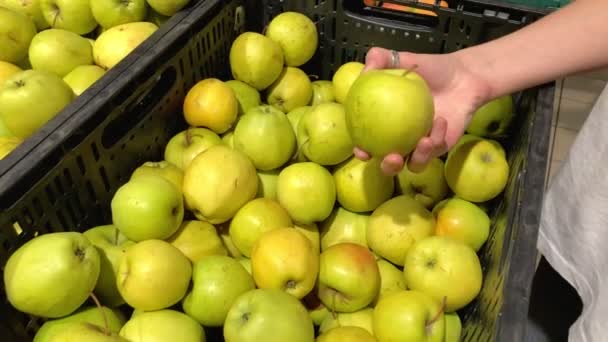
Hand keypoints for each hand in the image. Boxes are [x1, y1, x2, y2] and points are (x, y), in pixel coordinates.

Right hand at [353, 47, 490, 175]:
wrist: (462, 76)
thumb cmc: (430, 69)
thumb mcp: (404, 59)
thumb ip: (381, 59)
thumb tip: (365, 70)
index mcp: (385, 124)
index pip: (368, 143)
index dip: (362, 151)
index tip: (362, 151)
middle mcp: (400, 140)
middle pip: (389, 164)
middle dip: (388, 167)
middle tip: (393, 158)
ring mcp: (420, 146)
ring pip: (415, 164)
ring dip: (418, 158)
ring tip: (424, 142)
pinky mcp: (440, 147)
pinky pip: (436, 149)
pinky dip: (437, 137)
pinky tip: (440, 121)